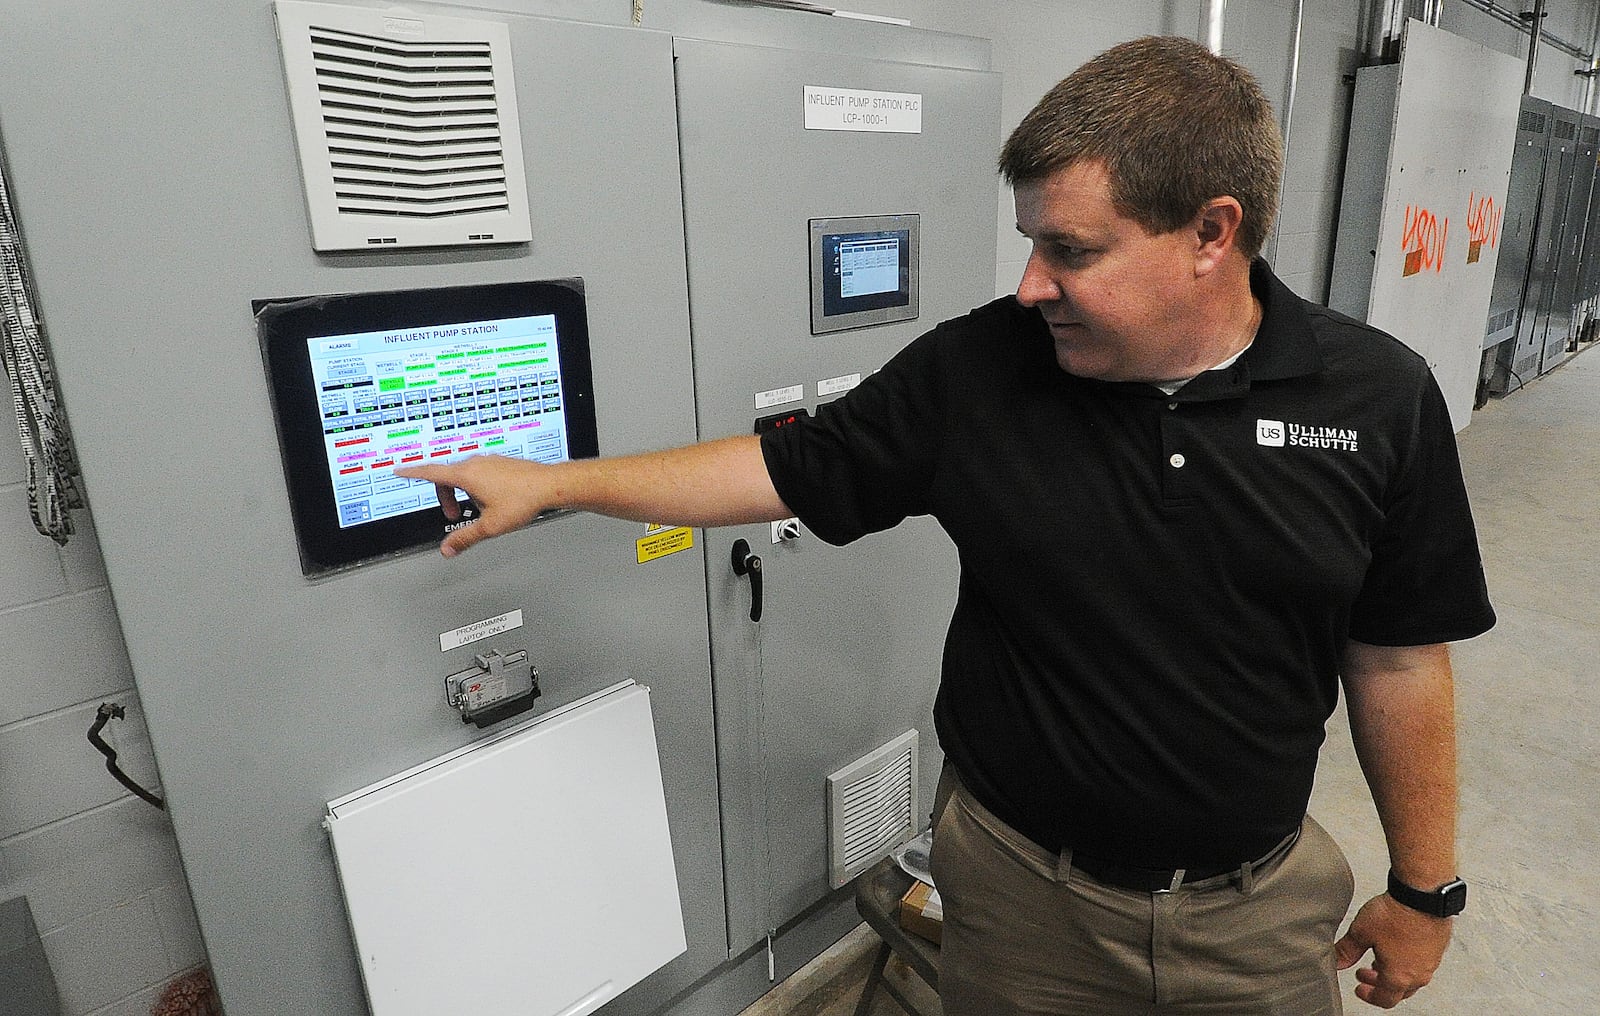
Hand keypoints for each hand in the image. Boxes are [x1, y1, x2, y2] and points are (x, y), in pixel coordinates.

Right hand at [394, 454, 549, 556]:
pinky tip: (494, 502)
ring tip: (479, 511)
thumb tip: (448, 549)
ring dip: (464, 493)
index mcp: (466, 474)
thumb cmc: (523, 500)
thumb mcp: (489, 526)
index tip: (400, 470)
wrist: (550, 486)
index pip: (430, 472)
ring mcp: (489, 461)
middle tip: (453, 515)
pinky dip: (478, 487)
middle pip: (447, 477)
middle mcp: (476, 463)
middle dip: (446, 497)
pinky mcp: (501, 463)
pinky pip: (480, 474)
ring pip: (465, 476)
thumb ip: (465, 538)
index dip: (412, 473)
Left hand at [1334, 892, 1452, 1007]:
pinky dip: (1407, 960)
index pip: (1384, 999)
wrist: (1423, 894)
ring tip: (1380, 957)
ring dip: (1394, 972)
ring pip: (1412, 976)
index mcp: (1399, 977)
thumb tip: (1337, 961)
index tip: (1360, 988)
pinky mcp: (1438, 947)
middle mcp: (1419, 973)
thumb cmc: (1397, 914)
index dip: (1369, 996)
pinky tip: (1398, 945)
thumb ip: (1347, 950)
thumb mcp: (1361, 932)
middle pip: (1399, 991)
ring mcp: (1431, 961)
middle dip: (1379, 984)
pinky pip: (1422, 962)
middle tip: (1365, 973)